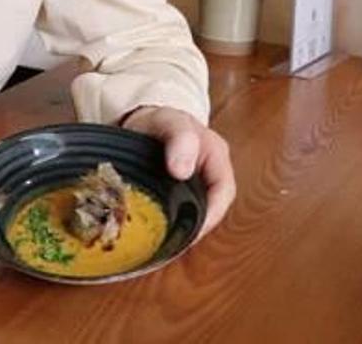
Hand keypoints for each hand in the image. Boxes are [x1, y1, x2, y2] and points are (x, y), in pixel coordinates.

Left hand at [120, 106, 234, 237]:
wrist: (138, 118)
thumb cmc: (159, 118)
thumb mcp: (169, 121)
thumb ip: (179, 139)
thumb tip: (182, 170)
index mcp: (216, 156)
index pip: (223, 192)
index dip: (211, 215)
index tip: (191, 231)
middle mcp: (208, 173)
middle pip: (210, 208)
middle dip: (194, 228)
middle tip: (173, 244)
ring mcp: (192, 184)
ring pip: (193, 213)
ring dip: (180, 228)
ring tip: (161, 242)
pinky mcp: (173, 192)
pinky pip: (175, 212)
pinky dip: (165, 223)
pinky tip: (151, 232)